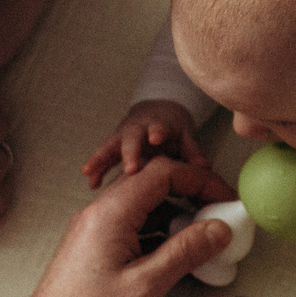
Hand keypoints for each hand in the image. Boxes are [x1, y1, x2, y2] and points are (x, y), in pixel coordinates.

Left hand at [4, 158, 240, 296]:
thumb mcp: (145, 286)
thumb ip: (185, 252)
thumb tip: (217, 230)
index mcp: (110, 213)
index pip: (164, 172)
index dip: (201, 180)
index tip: (225, 199)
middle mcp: (99, 212)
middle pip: (154, 179)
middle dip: (192, 191)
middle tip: (219, 212)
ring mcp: (96, 226)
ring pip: (145, 200)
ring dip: (177, 211)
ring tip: (203, 236)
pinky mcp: (95, 243)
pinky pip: (135, 221)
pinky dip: (161, 228)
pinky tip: (176, 251)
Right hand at [82, 98, 206, 187]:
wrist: (156, 112)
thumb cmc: (172, 128)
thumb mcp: (185, 136)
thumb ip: (193, 152)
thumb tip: (205, 168)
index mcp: (157, 126)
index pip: (158, 128)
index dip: (157, 132)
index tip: (156, 137)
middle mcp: (137, 130)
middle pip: (130, 139)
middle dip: (129, 153)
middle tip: (130, 169)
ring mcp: (122, 138)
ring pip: (110, 147)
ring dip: (100, 160)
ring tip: (90, 172)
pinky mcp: (113, 147)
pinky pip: (103, 158)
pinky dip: (97, 169)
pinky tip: (92, 185)